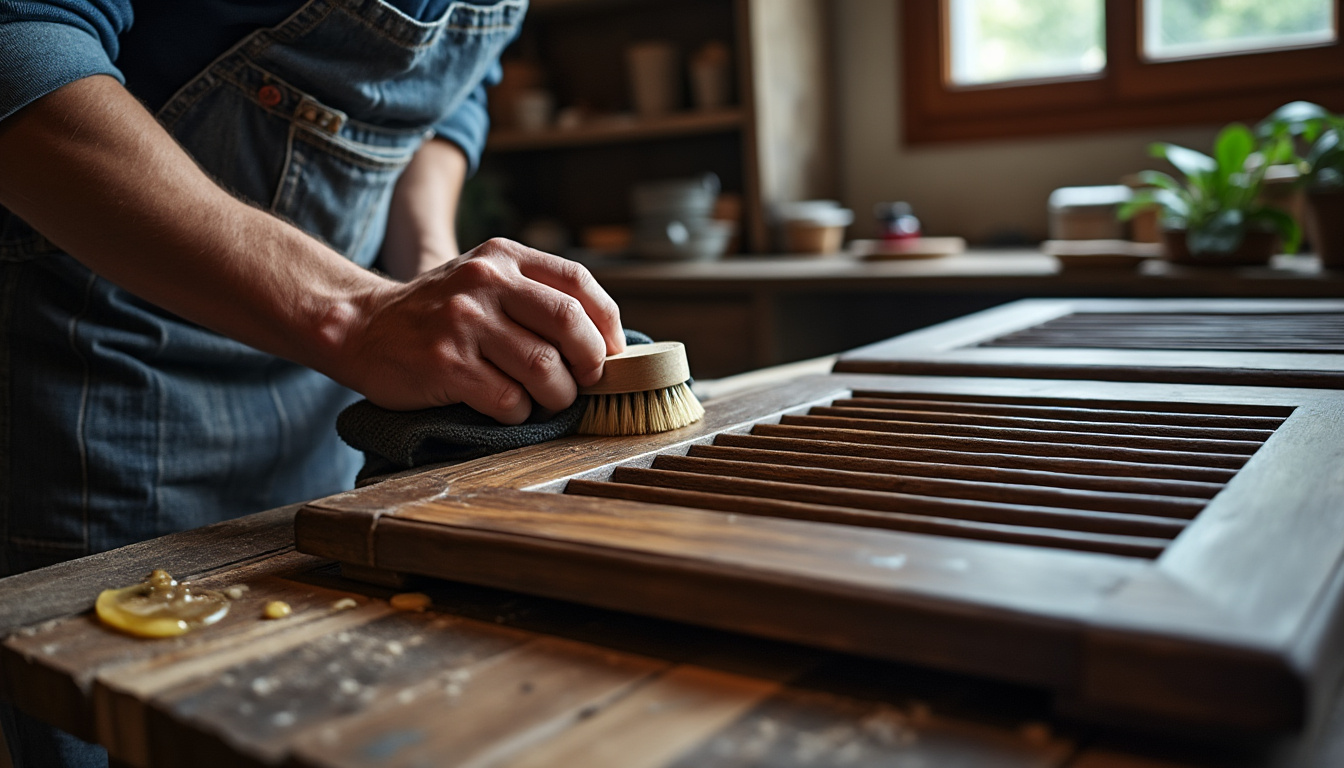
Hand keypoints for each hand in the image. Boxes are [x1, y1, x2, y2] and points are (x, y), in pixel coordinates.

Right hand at [340, 238, 624, 421]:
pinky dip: (519, 414)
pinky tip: (508, 409)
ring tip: (548, 401)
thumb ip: (534, 295)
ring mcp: (464, 322)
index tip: (612, 353)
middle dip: (590, 363)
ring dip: (557, 396)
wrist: (360, 326)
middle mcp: (485, 282)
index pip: (578, 283)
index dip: (606, 323)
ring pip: (545, 369)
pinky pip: (510, 401)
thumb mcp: (484, 280)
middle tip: (587, 383)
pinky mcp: (446, 364)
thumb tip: (605, 341)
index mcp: (503, 257)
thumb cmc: (437, 313)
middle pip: (569, 325)